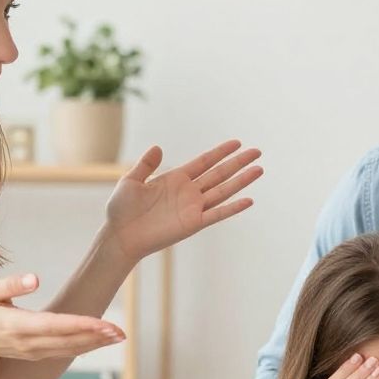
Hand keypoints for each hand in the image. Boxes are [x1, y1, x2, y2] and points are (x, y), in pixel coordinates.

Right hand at [0, 273, 123, 365]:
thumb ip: (9, 285)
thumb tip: (34, 278)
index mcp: (17, 326)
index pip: (55, 325)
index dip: (80, 325)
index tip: (102, 324)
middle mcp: (29, 343)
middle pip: (68, 341)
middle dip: (96, 337)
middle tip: (121, 332)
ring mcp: (34, 352)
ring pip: (70, 349)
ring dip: (95, 344)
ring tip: (118, 336)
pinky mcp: (37, 354)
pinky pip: (65, 352)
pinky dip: (84, 347)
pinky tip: (100, 341)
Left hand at [104, 140, 263, 265]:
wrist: (120, 235)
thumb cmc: (121, 209)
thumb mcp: (131, 180)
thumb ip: (146, 164)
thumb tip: (158, 147)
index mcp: (176, 179)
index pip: (204, 162)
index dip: (221, 152)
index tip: (237, 143)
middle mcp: (189, 192)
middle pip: (220, 173)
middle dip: (238, 162)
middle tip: (257, 151)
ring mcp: (193, 208)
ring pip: (223, 190)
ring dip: (242, 180)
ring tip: (259, 169)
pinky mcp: (193, 224)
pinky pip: (217, 214)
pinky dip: (233, 208)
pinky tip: (248, 200)